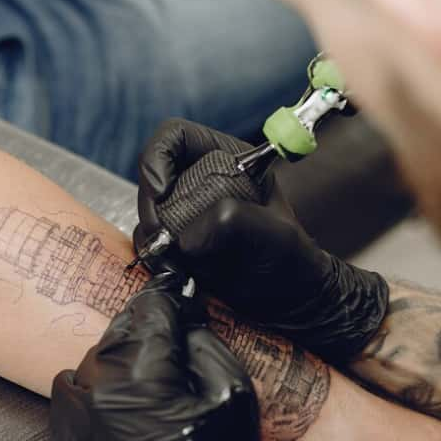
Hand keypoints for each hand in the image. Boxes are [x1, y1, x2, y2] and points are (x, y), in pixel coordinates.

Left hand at [50, 273, 265, 440]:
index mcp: (143, 371)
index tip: (182, 301)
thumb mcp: (232, 393)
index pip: (149, 308)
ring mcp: (76, 408)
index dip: (170, 301)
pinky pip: (73, 385)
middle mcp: (100, 383)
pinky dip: (95, 383)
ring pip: (95, 356)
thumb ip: (203, 343)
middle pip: (119, 328)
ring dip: (119, 357)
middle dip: (146, 329)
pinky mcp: (64, 431)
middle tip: (170, 343)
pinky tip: (120, 399)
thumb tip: (183, 318)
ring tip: (147, 378)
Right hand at [135, 118, 389, 364]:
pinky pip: (149, 242)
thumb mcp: (273, 235)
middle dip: (152, 208)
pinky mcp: (176, 241)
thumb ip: (233, 221)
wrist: (288, 303)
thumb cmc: (292, 262)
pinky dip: (156, 256)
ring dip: (154, 237)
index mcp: (227, 159)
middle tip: (163, 238)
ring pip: (148, 213)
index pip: (174, 137)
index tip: (161, 194)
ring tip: (181, 260)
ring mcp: (185, 212)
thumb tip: (187, 238)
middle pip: (153, 177)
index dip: (158, 158)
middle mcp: (201, 180)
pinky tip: (180, 269)